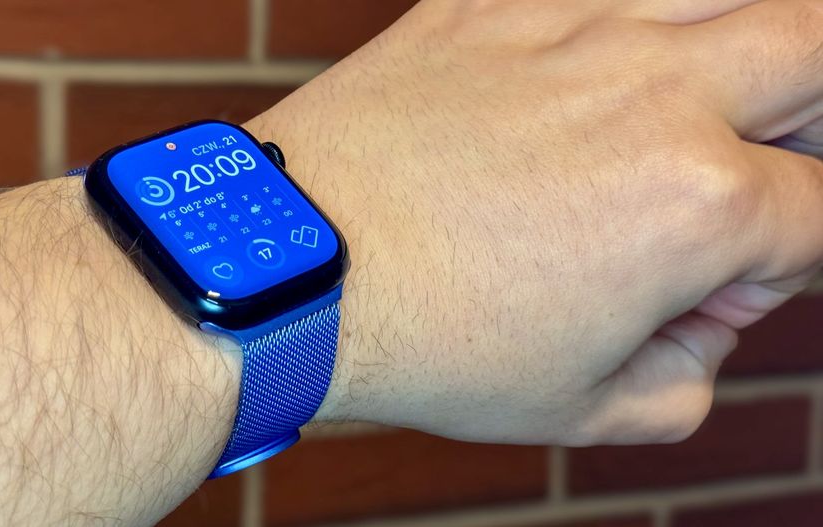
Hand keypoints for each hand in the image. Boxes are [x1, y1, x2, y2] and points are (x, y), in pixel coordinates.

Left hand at [245, 0, 822, 444]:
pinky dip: (625, 18)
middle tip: (766, 160)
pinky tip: (603, 62)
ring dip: (746, 44)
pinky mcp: (497, 1)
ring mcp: (575, 28)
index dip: (794, 259)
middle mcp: (655, 94)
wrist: (296, 271)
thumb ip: (687, 375)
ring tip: (700, 100)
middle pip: (819, 51)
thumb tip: (704, 320)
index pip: (821, 213)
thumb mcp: (583, 408)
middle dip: (817, 116)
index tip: (737, 277)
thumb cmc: (425, 341)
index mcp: (695, 205)